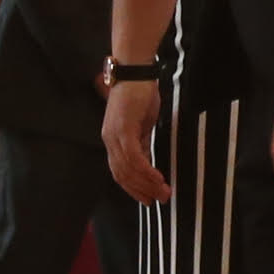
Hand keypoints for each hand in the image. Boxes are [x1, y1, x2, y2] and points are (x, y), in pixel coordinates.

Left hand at [104, 74, 169, 203]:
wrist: (135, 72)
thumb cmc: (140, 94)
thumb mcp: (142, 123)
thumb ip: (141, 142)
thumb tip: (148, 161)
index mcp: (112, 140)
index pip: (119, 172)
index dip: (133, 188)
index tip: (148, 200)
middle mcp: (109, 140)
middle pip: (122, 175)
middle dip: (142, 191)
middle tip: (160, 200)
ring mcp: (115, 136)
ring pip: (128, 170)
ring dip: (147, 184)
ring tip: (164, 192)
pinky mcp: (123, 130)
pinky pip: (134, 157)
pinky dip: (146, 170)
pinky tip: (158, 177)